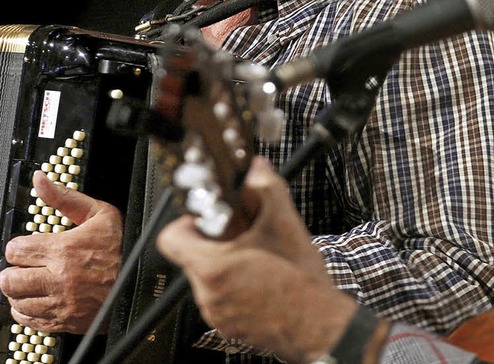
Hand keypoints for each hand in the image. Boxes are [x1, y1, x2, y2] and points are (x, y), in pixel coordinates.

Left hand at [0, 170, 123, 333]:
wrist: (144, 280)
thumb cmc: (124, 245)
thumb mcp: (99, 213)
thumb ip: (65, 197)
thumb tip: (40, 181)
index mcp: (65, 249)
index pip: (16, 250)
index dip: (19, 246)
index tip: (27, 247)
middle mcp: (59, 278)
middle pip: (9, 280)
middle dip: (13, 271)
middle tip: (25, 267)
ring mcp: (61, 303)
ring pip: (16, 302)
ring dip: (19, 292)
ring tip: (32, 282)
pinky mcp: (65, 321)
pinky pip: (30, 322)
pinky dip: (27, 311)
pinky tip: (38, 299)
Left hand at [157, 156, 357, 361]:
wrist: (320, 325)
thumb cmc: (302, 283)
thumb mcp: (285, 225)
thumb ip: (268, 187)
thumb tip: (258, 168)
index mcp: (213, 268)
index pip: (170, 239)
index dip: (186, 221)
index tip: (206, 217)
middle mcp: (208, 294)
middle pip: (190, 256)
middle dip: (213, 240)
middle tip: (240, 232)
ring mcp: (216, 314)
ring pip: (205, 277)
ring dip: (224, 263)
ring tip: (254, 255)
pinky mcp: (227, 327)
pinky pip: (218, 297)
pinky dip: (232, 284)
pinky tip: (260, 276)